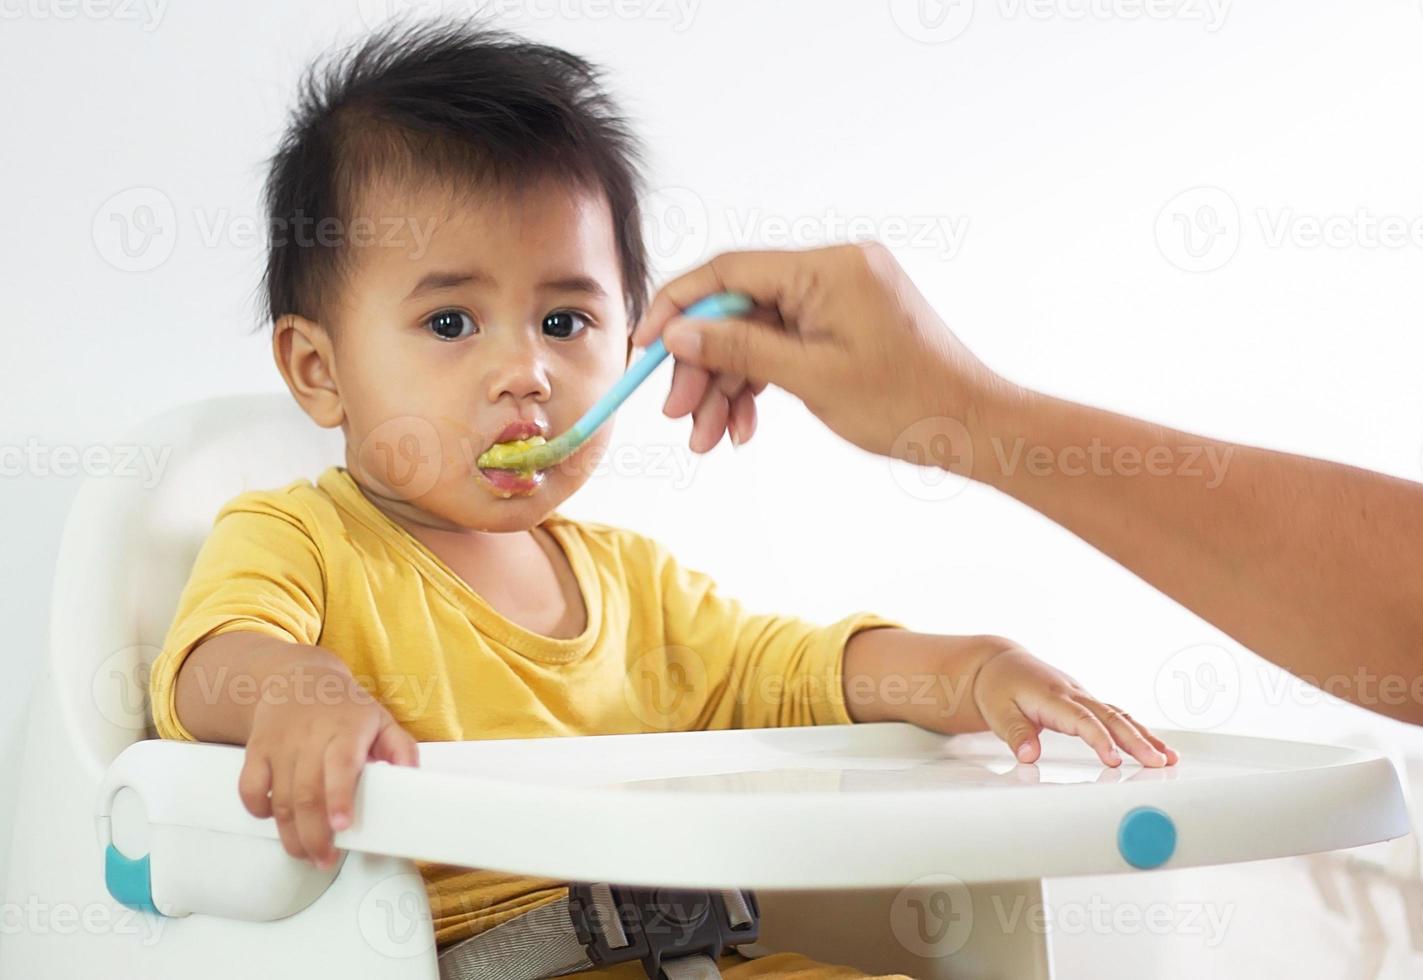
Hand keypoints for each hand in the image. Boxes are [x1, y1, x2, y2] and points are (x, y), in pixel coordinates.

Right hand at [237, 658, 419, 868]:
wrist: (297, 679)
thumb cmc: (345, 708)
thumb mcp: (381, 720)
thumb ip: (401, 749)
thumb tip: (411, 777)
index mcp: (345, 730)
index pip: (340, 765)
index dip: (340, 798)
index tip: (342, 826)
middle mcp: (310, 737)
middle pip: (307, 793)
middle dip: (314, 835)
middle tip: (323, 860)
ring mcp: (280, 744)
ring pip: (280, 798)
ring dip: (290, 834)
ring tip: (305, 854)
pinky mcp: (256, 750)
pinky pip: (249, 787)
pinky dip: (258, 810)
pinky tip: (275, 821)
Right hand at [632, 242, 1011, 463]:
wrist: (973, 428)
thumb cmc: (908, 403)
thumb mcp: (812, 378)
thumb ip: (740, 347)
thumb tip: (678, 331)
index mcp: (828, 266)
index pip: (729, 270)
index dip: (677, 305)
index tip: (644, 346)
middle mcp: (832, 270)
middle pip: (738, 308)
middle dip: (704, 365)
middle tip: (679, 415)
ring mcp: (839, 297)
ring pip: (757, 334)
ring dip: (728, 387)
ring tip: (708, 439)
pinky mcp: (843, 323)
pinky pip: (785, 346)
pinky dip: (761, 384)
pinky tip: (742, 428)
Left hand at [970, 646, 1177, 767]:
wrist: (1001, 664)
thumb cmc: (999, 687)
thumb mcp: (998, 712)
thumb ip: (1016, 734)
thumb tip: (1029, 756)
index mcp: (1052, 697)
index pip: (1081, 720)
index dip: (1099, 740)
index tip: (1114, 760)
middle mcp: (1074, 694)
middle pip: (1110, 717)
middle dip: (1136, 741)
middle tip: (1157, 762)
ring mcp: (1083, 697)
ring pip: (1119, 715)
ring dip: (1144, 736)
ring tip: (1168, 758)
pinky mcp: (1087, 702)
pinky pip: (1116, 715)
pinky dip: (1137, 730)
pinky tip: (1154, 746)